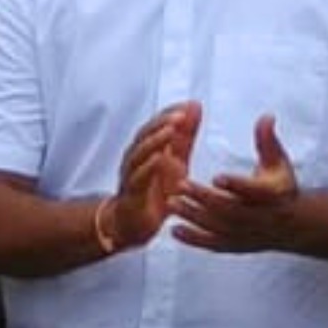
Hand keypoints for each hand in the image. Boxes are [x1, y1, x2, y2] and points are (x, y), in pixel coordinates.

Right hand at [102, 103, 195, 251]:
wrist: (135, 223)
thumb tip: (195, 105)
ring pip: (139, 152)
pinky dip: (148, 167)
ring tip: (170, 131)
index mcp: (148, 147)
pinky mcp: (132, 193)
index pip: (157, 123)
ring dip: (155, 140)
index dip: (171, 113)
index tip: (189, 105)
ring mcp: (132, 173)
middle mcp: (137, 156)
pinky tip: (159, 159)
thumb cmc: (156, 189)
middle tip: (181, 115)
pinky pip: (138, 178)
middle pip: (145, 134)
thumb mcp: (177, 160)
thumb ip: (185, 136)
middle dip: (163, 122)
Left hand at [169, 116, 302, 252]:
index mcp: (272, 195)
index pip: (254, 191)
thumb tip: (266, 115)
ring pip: (218, 228)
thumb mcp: (279, 162)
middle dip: (205, 198)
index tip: (216, 176)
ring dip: (194, 216)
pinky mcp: (236, 245)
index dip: (236, 185)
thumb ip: (268, 140)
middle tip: (181, 184)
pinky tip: (174, 229)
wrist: (293, 225)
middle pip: (230, 210)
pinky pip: (213, 244)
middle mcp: (259, 217)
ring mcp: (246, 234)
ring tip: (172, 202)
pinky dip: (193, 239)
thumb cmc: (282, 186)